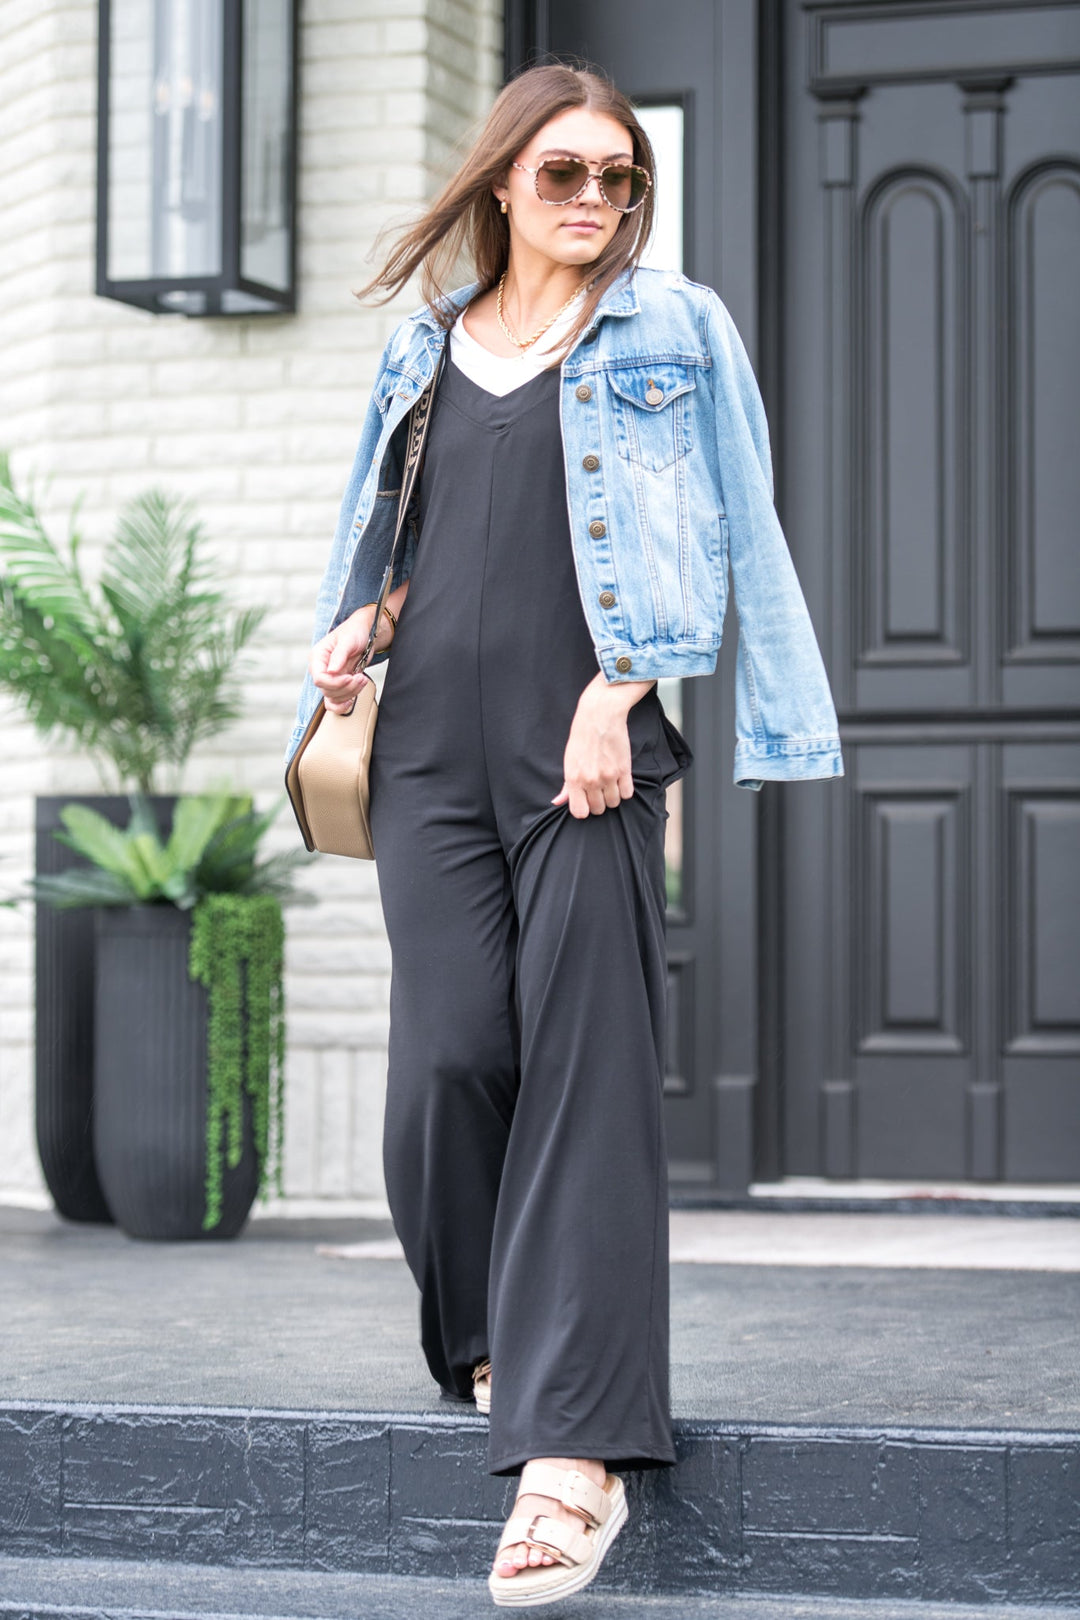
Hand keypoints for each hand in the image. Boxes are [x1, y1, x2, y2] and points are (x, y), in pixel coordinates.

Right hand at [309, 605, 385, 713]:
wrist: (364, 633)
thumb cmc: (354, 632)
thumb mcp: (348, 640)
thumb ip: (339, 655)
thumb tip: (331, 671)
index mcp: (318, 657)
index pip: (319, 678)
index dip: (335, 682)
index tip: (349, 677)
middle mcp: (320, 669)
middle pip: (327, 690)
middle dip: (346, 688)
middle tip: (360, 678)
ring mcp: (329, 678)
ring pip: (333, 697)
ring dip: (350, 693)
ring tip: (362, 680)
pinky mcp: (338, 684)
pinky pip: (335, 702)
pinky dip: (343, 705)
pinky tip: (352, 701)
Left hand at [552, 673, 654, 817]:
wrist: (599, 716)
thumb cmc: (581, 737)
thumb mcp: (569, 761)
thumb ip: (566, 785)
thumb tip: (557, 802)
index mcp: (574, 779)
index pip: (580, 812)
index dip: (583, 809)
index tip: (586, 801)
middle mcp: (591, 780)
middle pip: (598, 810)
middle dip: (598, 803)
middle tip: (598, 790)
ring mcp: (609, 776)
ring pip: (614, 803)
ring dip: (612, 796)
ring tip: (609, 784)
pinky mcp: (624, 770)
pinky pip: (627, 794)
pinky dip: (624, 790)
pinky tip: (619, 780)